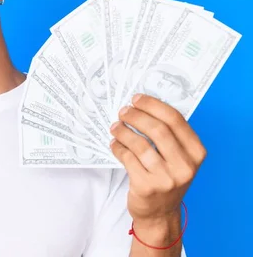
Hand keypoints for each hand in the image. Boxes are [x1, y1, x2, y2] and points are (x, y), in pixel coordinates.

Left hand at [110, 94, 205, 223]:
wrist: (160, 212)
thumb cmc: (166, 178)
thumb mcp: (178, 157)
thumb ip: (168, 135)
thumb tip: (142, 106)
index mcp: (196, 153)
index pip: (175, 120)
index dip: (153, 105)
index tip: (137, 99)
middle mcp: (185, 166)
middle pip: (158, 130)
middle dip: (136, 116)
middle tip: (123, 111)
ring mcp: (167, 178)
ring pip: (140, 144)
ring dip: (123, 131)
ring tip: (115, 127)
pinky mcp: (147, 186)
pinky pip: (128, 158)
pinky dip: (118, 147)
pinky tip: (115, 144)